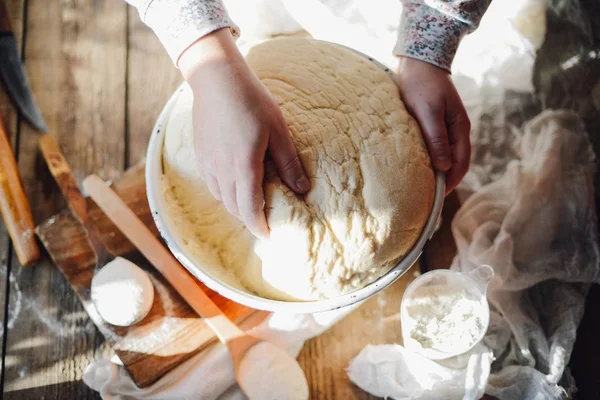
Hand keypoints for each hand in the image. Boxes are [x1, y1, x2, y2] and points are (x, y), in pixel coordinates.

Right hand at [179, 29, 309, 238]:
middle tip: (266, 219)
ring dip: (237, 205)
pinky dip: (225, 191)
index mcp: (243, 166)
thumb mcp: (278, 131)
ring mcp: (207, 163)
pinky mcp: (200, 155)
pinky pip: (212, 183)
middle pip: (234, 208)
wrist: (216, 78)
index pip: (250, 210)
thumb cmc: (252, 101)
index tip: (271, 235)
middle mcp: (221, 170)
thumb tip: (303, 189)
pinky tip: (235, 180)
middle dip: (250, 218)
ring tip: (252, 201)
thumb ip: (289, 163)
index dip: (260, 227)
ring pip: (221, 197)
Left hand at [396, 57, 470, 193]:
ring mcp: (447, 128)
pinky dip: (430, 160)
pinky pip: (436, 148)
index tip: (436, 197)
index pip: (461, 163)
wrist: (418, 61)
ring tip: (422, 187)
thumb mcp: (428, 111)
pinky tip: (417, 167)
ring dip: (437, 172)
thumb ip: (436, 138)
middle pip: (455, 164)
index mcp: (460, 128)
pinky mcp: (435, 125)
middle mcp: (456, 131)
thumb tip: (444, 167)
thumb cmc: (421, 84)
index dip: (451, 182)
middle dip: (444, 181)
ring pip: (445, 157)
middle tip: (427, 199)